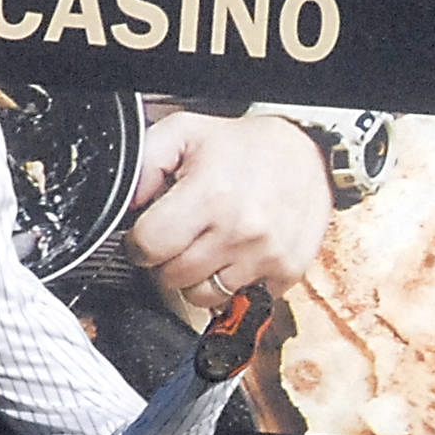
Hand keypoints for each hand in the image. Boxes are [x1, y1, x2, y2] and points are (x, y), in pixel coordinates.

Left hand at [126, 112, 331, 306]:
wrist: (309, 153)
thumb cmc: (244, 146)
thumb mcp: (185, 134)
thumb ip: (145, 165)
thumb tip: (126, 205)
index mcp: (210, 195)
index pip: (149, 247)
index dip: (138, 244)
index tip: (146, 237)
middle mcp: (239, 231)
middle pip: (171, 278)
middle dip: (165, 261)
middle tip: (179, 238)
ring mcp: (265, 256)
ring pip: (202, 297)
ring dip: (196, 278)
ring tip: (206, 247)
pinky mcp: (286, 272)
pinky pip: (240, 300)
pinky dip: (232, 284)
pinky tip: (234, 256)